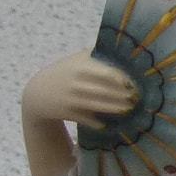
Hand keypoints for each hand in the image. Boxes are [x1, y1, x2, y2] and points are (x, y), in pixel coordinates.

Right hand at [22, 54, 136, 127]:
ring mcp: (72, 98)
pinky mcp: (69, 113)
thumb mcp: (77, 59)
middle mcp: (77, 82)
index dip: (122, 79)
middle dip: (123, 96)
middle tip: (137, 98)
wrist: (38, 92)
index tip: (134, 83)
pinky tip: (107, 122)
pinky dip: (98, 121)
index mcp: (81, 66)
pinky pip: (87, 118)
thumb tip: (125, 53)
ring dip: (115, 108)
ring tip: (128, 109)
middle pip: (105, 91)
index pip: (107, 73)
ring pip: (98, 105)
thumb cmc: (64, 72)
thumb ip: (97, 56)